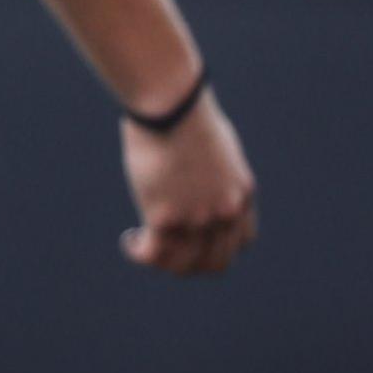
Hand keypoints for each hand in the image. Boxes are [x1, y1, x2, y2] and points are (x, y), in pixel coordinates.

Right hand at [120, 94, 255, 274]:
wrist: (171, 107)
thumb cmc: (187, 116)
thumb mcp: (217, 148)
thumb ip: (214, 173)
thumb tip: (195, 178)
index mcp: (242, 194)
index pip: (241, 242)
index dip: (219, 247)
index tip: (197, 240)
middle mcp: (225, 213)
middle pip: (214, 262)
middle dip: (191, 263)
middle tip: (169, 252)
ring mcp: (197, 219)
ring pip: (182, 265)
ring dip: (162, 262)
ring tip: (144, 246)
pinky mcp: (165, 219)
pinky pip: (153, 254)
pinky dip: (139, 253)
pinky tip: (130, 242)